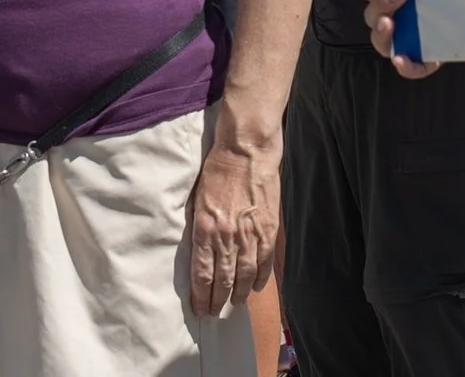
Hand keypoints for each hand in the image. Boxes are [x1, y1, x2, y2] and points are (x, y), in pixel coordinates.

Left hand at [187, 133, 278, 316]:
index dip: (201, 296)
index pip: (202, 274)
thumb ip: (198, 226)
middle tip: (214, 314)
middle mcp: (227, 237)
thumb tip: (196, 248)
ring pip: (244, 275)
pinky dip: (259, 278)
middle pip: (222, 280)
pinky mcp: (268, 228)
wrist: (246, 151)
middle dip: (218, 301)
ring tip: (234, 305)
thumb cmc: (217, 170)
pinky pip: (264, 261)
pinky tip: (254, 287)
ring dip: (238, 294)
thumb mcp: (196, 198)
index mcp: (205, 229)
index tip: (199, 309)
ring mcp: (250, 234)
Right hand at [361, 0, 439, 77]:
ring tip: (390, 23)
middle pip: (372, 12)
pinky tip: (400, 59)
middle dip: (383, 1)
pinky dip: (404, 66)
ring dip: (381, 30)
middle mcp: (388, 20)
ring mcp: (399, 44)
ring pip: (379, 40)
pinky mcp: (417, 63)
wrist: (464, 25)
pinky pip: (408, 69)